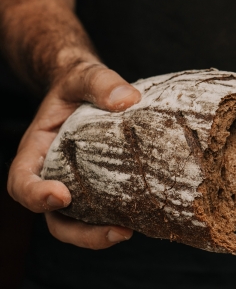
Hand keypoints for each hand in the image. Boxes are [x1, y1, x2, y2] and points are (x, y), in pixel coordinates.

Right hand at [7, 63, 140, 248]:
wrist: (84, 89)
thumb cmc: (77, 85)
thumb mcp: (84, 77)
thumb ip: (100, 83)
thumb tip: (128, 100)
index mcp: (38, 149)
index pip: (22, 180)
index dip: (35, 195)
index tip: (62, 195)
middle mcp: (52, 171)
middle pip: (52, 215)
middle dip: (78, 232)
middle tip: (115, 232)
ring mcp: (74, 180)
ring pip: (76, 220)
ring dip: (98, 233)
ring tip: (128, 230)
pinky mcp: (94, 182)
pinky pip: (98, 207)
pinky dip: (112, 217)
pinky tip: (137, 214)